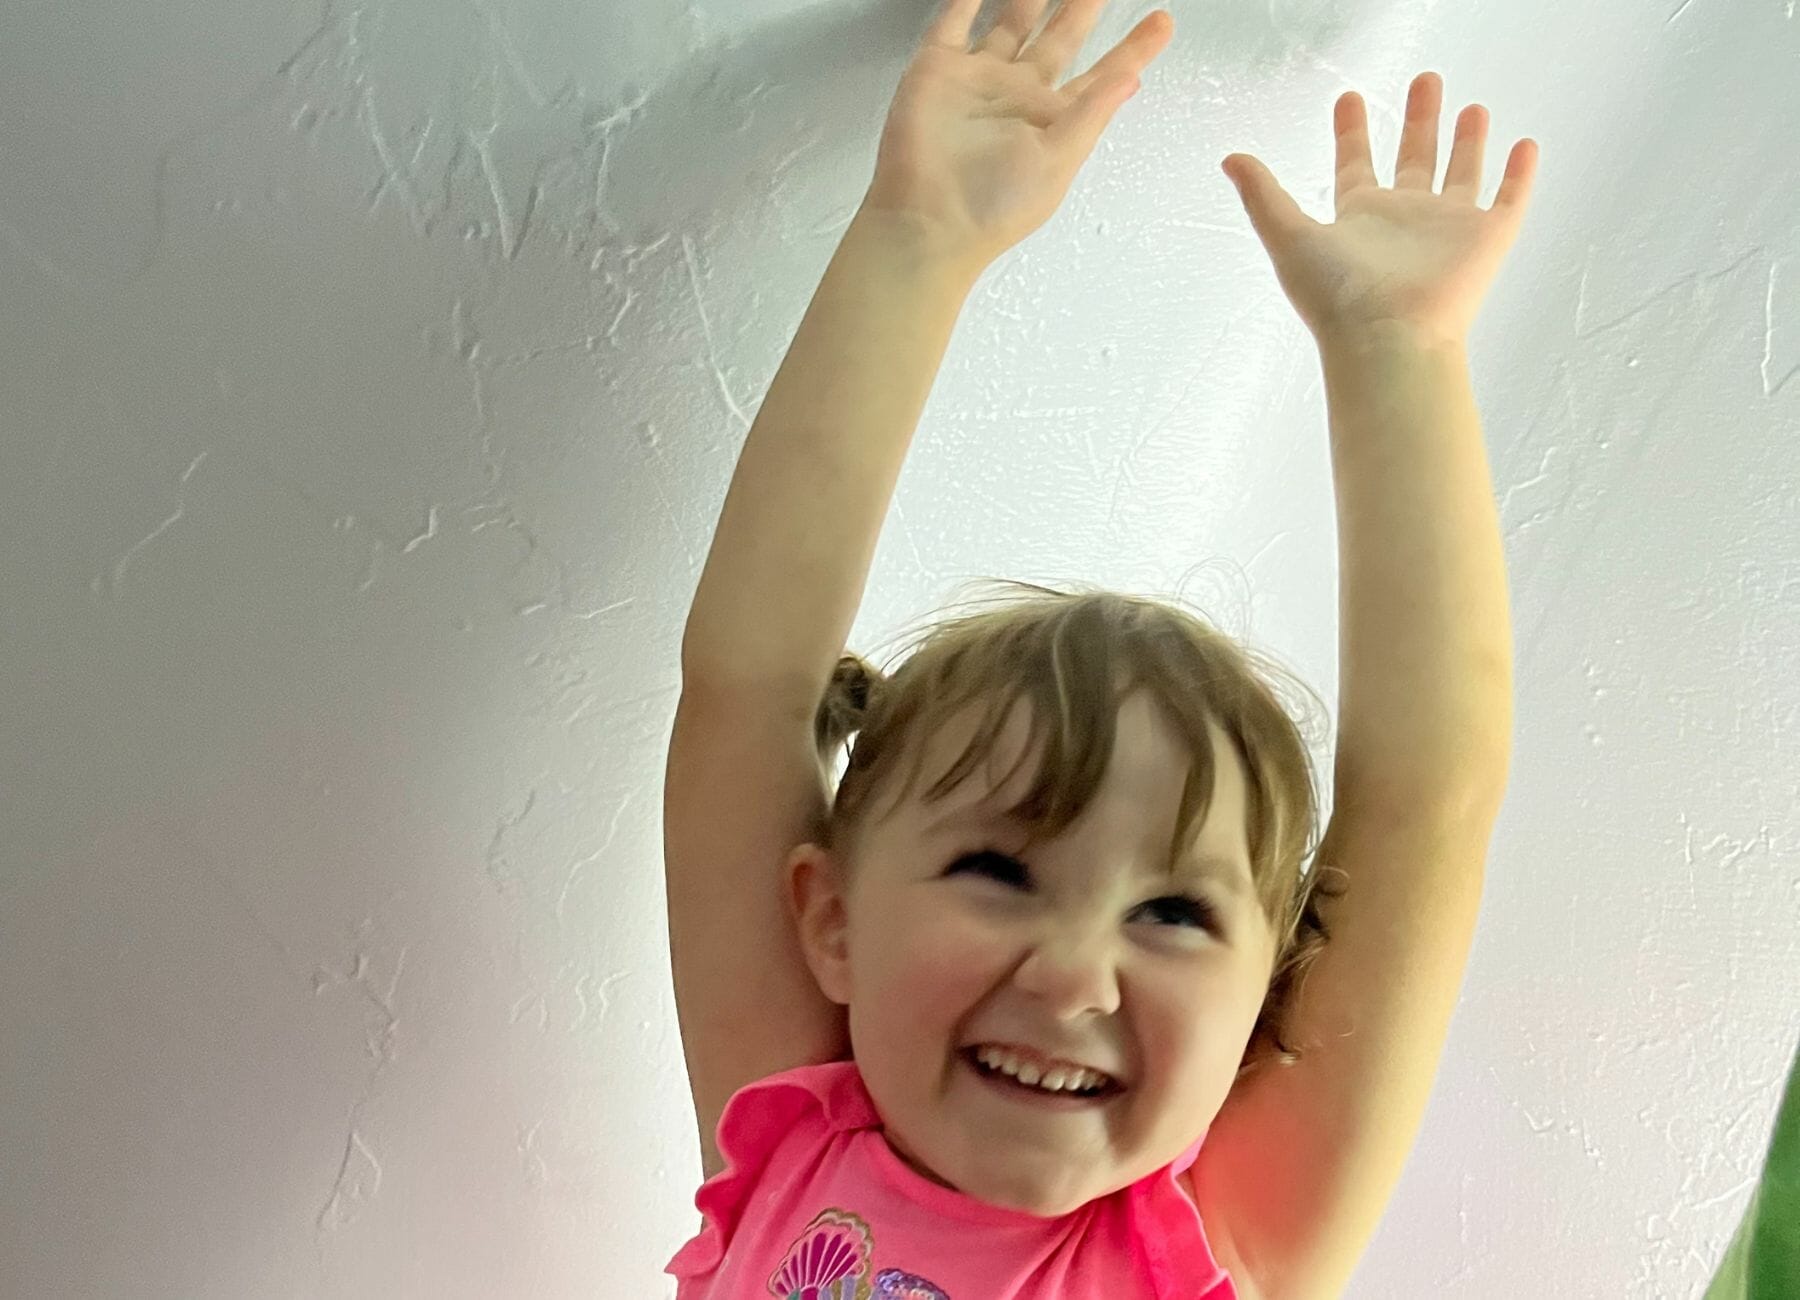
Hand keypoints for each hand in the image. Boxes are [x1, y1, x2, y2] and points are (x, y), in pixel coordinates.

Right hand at [862, 0, 1173, 271]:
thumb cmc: (993, 208)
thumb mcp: (1058, 160)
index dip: (1133, 49)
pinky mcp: (938, 70)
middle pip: (1060, 38)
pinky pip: (954, 20)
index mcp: (1053, 121)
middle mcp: (1019, 97)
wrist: (926, 221)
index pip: (1102, 75)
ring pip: (1012, 22)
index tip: (1162, 22)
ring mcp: (979, 80)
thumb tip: (1133, 79)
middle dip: (1082, 7)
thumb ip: (1093, 112)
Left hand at [1226, 74, 1539, 348]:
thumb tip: (1230, 158)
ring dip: (1468, 142)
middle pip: (1414, 160)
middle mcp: (1404, 221)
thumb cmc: (1335, 299)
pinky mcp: (1486, 241)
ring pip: (1462, 174)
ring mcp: (1447, 231)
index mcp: (1358, 219)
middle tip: (1425, 81)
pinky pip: (1508, 201)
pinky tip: (1525, 145)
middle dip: (1419, 120)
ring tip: (1473, 107)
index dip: (1351, 132)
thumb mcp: (1288, 236)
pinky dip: (1519, 175)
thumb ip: (1263, 195)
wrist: (1388, 339)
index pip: (1355, 165)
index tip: (1349, 98)